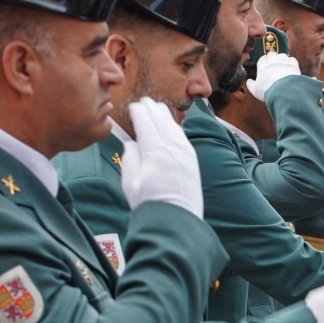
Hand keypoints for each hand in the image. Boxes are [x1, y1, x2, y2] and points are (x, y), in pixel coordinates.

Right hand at [121, 97, 203, 218]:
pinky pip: (183, 138)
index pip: (146, 123)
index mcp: (155, 150)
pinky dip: (176, 128)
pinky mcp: (192, 162)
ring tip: (158, 108)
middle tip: (145, 101)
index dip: (139, 113)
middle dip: (152, 110)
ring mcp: (185, 154)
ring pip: (175, 128)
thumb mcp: (130, 182)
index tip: (133, 106)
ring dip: (166, 117)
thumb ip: (131, 158)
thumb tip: (132, 143)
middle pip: (161, 122)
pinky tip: (173, 126)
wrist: (176, 221)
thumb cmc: (149, 204)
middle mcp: (173, 148)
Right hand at [246, 53, 302, 100]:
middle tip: (275, 65)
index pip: (262, 59)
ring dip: (282, 59)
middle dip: (273, 58)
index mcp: (262, 67)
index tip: (266, 66)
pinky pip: (292, 59)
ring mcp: (283, 62)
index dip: (264, 61)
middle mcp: (272, 62)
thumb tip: (248, 81)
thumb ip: (250, 84)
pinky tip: (291, 68)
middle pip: (272, 54)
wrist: (283, 92)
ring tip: (283, 66)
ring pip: (282, 55)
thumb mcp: (255, 90)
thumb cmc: (268, 91)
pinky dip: (291, 62)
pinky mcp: (293, 64)